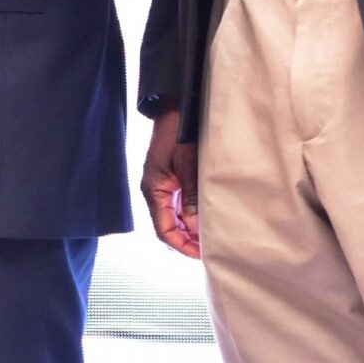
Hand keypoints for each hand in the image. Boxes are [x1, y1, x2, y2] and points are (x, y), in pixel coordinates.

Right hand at [139, 108, 200, 258]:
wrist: (173, 108)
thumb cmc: (178, 132)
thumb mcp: (187, 164)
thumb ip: (190, 195)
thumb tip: (195, 226)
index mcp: (154, 190)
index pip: (164, 230)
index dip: (182, 246)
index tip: (201, 254)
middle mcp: (155, 192)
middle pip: (167, 227)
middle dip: (186, 241)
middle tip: (209, 250)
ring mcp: (161, 186)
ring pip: (172, 218)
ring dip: (188, 230)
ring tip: (209, 238)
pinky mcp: (169, 180)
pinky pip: (177, 206)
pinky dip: (189, 216)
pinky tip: (203, 218)